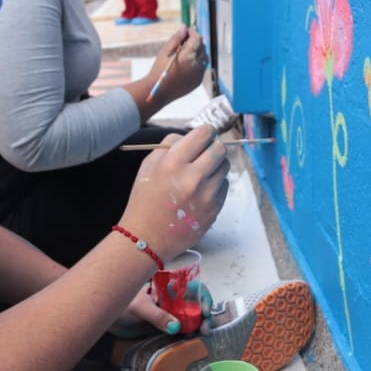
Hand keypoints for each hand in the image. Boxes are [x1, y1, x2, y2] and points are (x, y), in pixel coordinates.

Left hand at [111, 278, 214, 335]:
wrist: (108, 317)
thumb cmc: (122, 304)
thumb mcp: (139, 307)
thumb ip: (157, 316)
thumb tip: (176, 326)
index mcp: (168, 287)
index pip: (193, 287)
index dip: (203, 296)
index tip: (205, 310)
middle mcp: (172, 298)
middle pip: (196, 303)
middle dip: (205, 314)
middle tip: (205, 327)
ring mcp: (170, 312)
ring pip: (192, 316)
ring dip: (199, 324)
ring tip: (201, 334)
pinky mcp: (166, 325)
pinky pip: (182, 328)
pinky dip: (190, 332)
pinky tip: (191, 338)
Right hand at [117, 126, 228, 264]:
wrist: (146, 238)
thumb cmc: (144, 200)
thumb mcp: (148, 166)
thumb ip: (170, 145)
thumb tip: (193, 136)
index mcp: (173, 163)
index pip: (204, 134)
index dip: (205, 132)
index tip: (203, 137)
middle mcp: (193, 177)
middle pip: (220, 149)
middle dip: (213, 148)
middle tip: (204, 154)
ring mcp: (206, 195)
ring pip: (225, 167)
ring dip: (215, 166)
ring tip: (200, 175)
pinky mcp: (215, 209)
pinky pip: (224, 186)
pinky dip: (215, 184)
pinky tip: (200, 192)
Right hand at [149, 28, 206, 104]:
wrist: (159, 92)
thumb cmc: (159, 70)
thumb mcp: (165, 51)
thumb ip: (176, 38)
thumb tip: (184, 27)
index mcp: (188, 56)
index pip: (197, 38)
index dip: (192, 33)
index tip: (186, 32)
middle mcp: (196, 65)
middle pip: (203, 47)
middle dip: (196, 41)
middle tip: (185, 40)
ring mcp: (199, 74)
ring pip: (205, 57)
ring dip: (199, 52)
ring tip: (187, 52)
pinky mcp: (198, 81)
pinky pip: (202, 67)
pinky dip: (198, 62)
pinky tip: (188, 63)